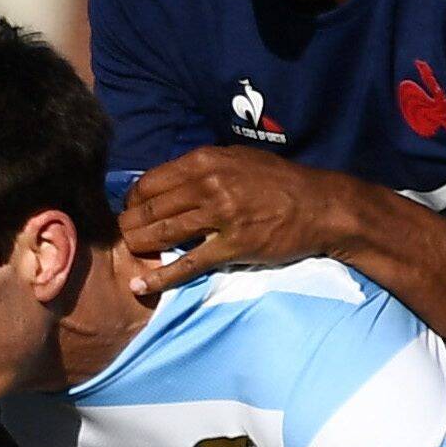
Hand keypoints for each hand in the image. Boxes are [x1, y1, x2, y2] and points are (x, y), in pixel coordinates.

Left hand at [118, 149, 363, 296]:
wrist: (322, 205)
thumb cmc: (278, 182)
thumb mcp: (238, 160)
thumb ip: (202, 168)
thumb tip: (167, 180)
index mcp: (205, 161)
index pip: (149, 183)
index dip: (133, 200)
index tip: (132, 211)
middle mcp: (208, 185)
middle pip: (149, 209)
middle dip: (129, 225)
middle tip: (123, 236)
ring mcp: (220, 217)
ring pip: (161, 234)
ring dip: (138, 247)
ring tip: (129, 254)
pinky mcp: (232, 246)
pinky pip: (187, 264)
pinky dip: (160, 278)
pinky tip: (140, 286)